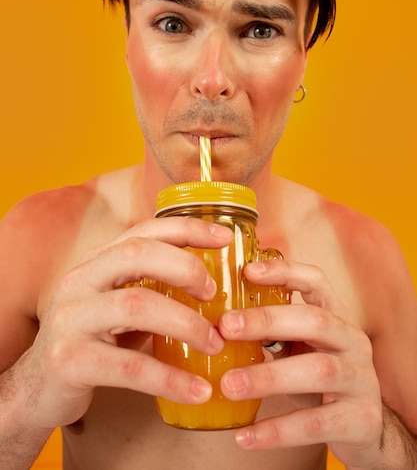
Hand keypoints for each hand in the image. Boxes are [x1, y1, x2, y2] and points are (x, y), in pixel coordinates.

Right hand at [19, 217, 230, 428]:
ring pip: (136, 305)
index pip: (143, 231)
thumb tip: (213, 285)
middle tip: (214, 292)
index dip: (187, 229)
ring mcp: (71, 318)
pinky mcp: (69, 361)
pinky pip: (129, 367)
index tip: (225, 236)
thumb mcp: (115, 305)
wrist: (36, 389)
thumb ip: (149, 288)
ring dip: (186, 323)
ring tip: (215, 343)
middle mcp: (80, 281)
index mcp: (96, 263)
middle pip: (136, 254)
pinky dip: (170, 379)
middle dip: (184, 267)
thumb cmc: (90, 342)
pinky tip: (198, 390)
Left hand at [218, 257, 382, 467]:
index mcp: (337, 316)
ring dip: (268, 376)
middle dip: (268, 320)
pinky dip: (278, 431)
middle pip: (315, 320)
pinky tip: (244, 437)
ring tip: (228, 385)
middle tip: (225, 327)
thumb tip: (217, 323)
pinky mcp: (360, 419)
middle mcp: (353, 341)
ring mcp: (361, 379)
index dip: (284, 272)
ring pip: (318, 370)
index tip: (247, 272)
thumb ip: (273, 333)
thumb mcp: (302, 348)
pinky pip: (316, 423)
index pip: (316, 281)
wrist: (365, 429)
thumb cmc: (320, 380)